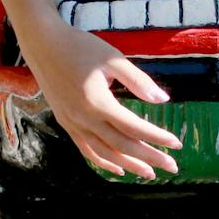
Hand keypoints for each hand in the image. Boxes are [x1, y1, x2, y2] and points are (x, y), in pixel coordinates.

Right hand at [20, 22, 181, 178]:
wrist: (43, 45)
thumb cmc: (80, 47)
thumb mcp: (113, 58)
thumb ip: (138, 80)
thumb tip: (163, 99)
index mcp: (98, 102)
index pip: (133, 127)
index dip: (156, 137)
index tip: (176, 144)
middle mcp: (84, 118)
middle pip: (122, 146)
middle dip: (149, 158)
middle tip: (172, 167)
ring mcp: (73, 124)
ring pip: (104, 153)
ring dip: (129, 165)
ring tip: (150, 173)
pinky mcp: (66, 123)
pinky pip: (86, 150)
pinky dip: (103, 162)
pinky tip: (118, 168)